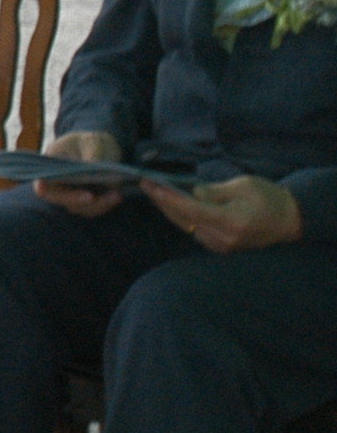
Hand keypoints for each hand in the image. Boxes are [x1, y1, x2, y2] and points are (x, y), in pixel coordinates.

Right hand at [34, 131, 125, 215]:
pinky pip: (90, 209)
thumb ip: (94, 158)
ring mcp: (68, 192)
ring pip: (77, 207)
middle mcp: (56, 181)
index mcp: (51, 163)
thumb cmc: (93, 141)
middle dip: (81, 200)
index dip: (45, 189)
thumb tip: (99, 177)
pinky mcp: (82, 200)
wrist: (101, 147)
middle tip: (101, 195)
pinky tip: (116, 196)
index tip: (53, 189)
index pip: (42, 182)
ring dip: (97, 205)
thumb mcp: (94, 143)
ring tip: (116, 195)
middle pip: (60, 199)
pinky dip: (103, 205)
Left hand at [146, 173, 303, 252]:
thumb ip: (213, 191)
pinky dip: (181, 217)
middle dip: (162, 202)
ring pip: (186, 226)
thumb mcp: (242, 186)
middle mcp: (224, 238)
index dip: (167, 198)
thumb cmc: (268, 198)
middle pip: (184, 220)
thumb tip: (189, 192)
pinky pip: (194, 231)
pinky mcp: (220, 247)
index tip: (149, 185)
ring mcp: (222, 246)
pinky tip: (170, 204)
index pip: (190, 210)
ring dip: (169, 210)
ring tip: (153, 191)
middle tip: (145, 184)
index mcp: (231, 221)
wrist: (288, 221)